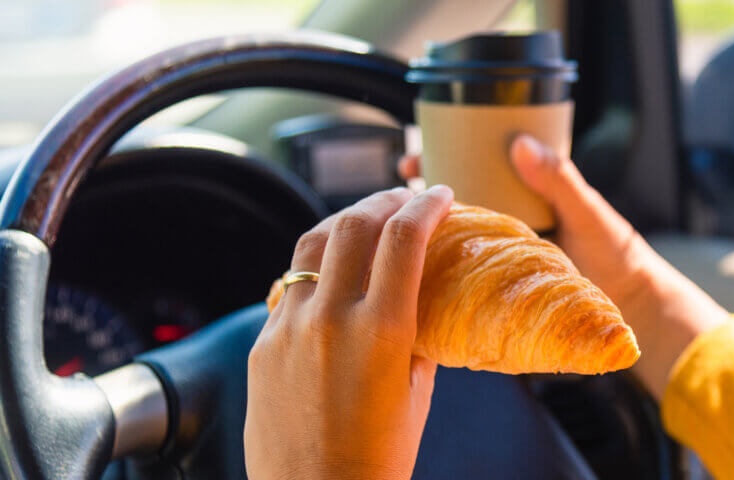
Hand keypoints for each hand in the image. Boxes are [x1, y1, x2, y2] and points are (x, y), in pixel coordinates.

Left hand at [245, 185, 453, 478]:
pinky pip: (289, 285)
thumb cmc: (376, 461)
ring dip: (344, 220)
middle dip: (386, 199)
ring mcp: (288, 328)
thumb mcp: (417, 394)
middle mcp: (330, 319)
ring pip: (312, 243)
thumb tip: (425, 299)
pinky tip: (332, 273)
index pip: (404, 237)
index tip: (441, 195)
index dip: (426, 204)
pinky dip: (316, 266)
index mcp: (382, 331)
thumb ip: (420, 337)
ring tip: (367, 219)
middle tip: (406, 198)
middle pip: (354, 223)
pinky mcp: (262, 344)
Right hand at [400, 136, 726, 396]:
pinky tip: (408, 273)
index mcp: (524, 195)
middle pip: (450, 202)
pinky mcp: (496, 288)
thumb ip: (559, 180)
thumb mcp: (587, 213)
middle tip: (394, 187)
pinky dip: (435, 270)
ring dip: (418, 233)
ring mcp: (497, 256)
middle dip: (416, 195)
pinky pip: (460, 275)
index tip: (413, 156)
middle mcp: (504, 223)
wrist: (630, 306)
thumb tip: (522, 143)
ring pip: (449, 238)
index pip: (473, 167)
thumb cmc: (616, 255)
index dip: (439, 158)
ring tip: (389, 229)